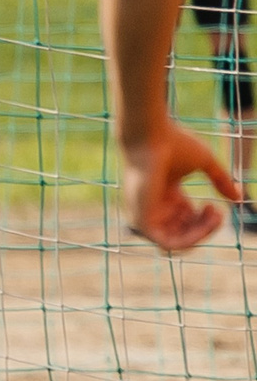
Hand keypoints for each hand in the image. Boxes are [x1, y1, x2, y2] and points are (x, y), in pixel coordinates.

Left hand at [123, 116, 238, 251]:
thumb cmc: (174, 144)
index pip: (186, 220)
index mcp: (166, 196)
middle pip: (183, 233)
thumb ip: (221, 180)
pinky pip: (169, 243)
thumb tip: (238, 198)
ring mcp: (146, 216)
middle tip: (217, 212)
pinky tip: (205, 221)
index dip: (205, 220)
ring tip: (214, 214)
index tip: (217, 207)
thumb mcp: (205, 163)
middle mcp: (155, 208)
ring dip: (202, 233)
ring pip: (177, 241)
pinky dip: (191, 238)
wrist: (151, 137)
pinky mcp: (142, 221)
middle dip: (205, 228)